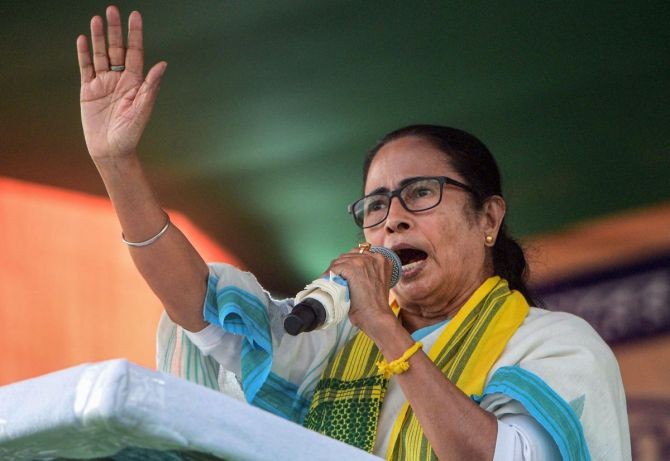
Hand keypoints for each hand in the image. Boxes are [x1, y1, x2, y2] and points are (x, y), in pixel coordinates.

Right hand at [77, 6, 166, 159]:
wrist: (111, 151)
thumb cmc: (130, 134)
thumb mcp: (142, 110)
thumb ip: (150, 87)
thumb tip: (162, 65)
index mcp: (135, 83)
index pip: (135, 53)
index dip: (135, 34)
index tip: (135, 16)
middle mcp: (120, 79)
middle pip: (116, 49)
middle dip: (115, 30)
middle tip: (112, 9)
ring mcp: (103, 83)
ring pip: (100, 55)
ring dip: (99, 37)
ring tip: (96, 19)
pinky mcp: (88, 90)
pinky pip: (86, 68)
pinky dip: (84, 54)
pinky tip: (83, 40)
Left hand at [327, 248, 398, 333]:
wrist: (376, 316)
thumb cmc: (376, 305)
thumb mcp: (375, 283)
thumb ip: (367, 274)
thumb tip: (350, 273)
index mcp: (381, 260)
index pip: (358, 255)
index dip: (348, 264)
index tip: (342, 273)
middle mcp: (373, 257)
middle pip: (348, 256)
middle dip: (340, 266)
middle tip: (333, 277)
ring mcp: (363, 261)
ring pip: (340, 261)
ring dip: (334, 271)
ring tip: (328, 281)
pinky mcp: (352, 268)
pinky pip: (335, 268)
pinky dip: (329, 275)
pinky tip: (328, 283)